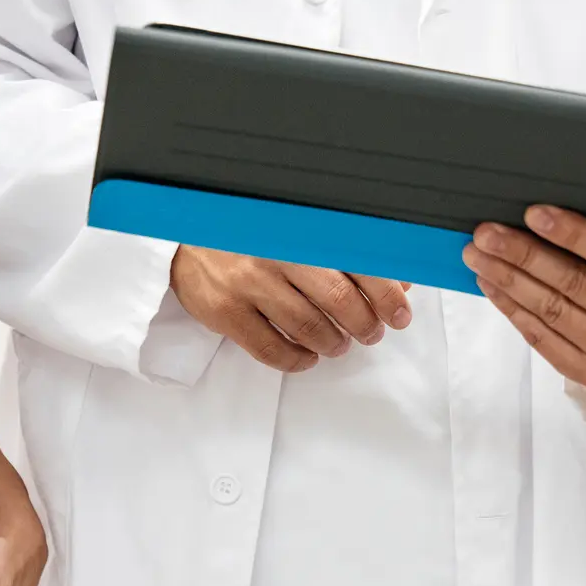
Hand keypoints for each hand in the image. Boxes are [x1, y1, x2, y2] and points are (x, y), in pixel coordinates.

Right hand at [170, 247, 414, 372]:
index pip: (358, 262)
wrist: (185, 229)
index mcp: (302, 225)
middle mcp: (277, 250)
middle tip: (372, 333)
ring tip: (339, 344)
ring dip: (333, 343)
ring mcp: (248, 280)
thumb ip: (348, 250)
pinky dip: (296, 360)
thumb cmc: (254, 229)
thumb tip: (399, 281)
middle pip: (338, 298)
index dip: (386, 294)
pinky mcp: (225, 309)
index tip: (400, 313)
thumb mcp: (300, 228)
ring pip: (308, 327)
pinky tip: (306, 357)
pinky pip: (270, 349)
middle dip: (365, 324)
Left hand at [463, 205, 585, 388]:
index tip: (531, 213)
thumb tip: (560, 194)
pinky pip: (546, 342)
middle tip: (485, 234)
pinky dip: (514, 313)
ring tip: (478, 257)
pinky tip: (493, 288)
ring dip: (509, 283)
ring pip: (554, 313)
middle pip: (574, 284)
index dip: (570, 233)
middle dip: (523, 256)